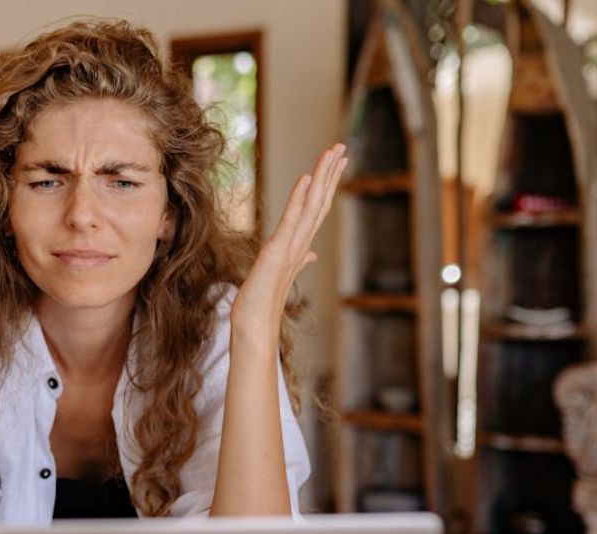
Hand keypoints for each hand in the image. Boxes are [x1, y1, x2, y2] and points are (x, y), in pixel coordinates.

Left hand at [231, 143, 346, 343]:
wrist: (255, 323)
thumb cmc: (263, 300)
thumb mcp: (280, 273)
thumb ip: (298, 259)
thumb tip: (311, 255)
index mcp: (300, 245)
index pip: (317, 209)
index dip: (328, 184)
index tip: (336, 162)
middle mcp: (301, 243)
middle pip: (320, 201)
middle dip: (331, 173)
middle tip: (341, 147)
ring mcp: (292, 247)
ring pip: (312, 205)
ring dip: (322, 178)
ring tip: (331, 153)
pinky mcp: (278, 251)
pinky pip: (291, 220)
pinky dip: (299, 198)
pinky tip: (306, 179)